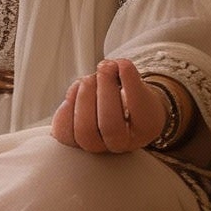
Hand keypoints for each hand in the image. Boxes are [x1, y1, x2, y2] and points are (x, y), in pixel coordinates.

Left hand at [51, 58, 170, 153]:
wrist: (120, 117)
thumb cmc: (131, 101)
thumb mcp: (139, 87)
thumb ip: (129, 78)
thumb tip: (114, 66)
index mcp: (145, 130)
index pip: (137, 110)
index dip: (129, 84)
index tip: (123, 64)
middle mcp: (120, 145)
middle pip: (109, 125)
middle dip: (104, 90)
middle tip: (105, 67)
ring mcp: (95, 147)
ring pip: (84, 131)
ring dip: (84, 98)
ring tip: (89, 79)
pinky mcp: (73, 142)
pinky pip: (64, 131)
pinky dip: (67, 107)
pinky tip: (76, 91)